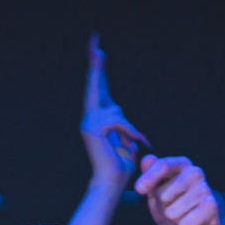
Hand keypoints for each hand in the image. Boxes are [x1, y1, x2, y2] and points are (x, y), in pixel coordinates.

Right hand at [80, 33, 148, 188]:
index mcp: (97, 118)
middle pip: (95, 85)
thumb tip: (117, 110)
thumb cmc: (120, 164)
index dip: (98, 69)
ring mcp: (89, 123)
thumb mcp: (125, 138)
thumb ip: (120, 122)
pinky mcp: (94, 129)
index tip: (97, 49)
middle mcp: (89, 118)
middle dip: (96, 63)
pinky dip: (130, 132)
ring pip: (116, 110)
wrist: (110, 183)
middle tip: (95, 41)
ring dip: (129, 128)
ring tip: (133, 143)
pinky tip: (135, 142)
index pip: (98, 88)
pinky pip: (119, 120)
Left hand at [135, 154, 221, 224]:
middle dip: (162, 208)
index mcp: (180, 165)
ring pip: (172, 213)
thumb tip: (147, 159)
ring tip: (182, 217)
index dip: (149, 178)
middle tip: (172, 209)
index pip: (163, 166)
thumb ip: (150, 176)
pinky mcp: (211, 207)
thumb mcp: (156, 192)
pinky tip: (192, 224)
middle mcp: (194, 173)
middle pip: (163, 194)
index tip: (138, 189)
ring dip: (173, 221)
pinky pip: (185, 224)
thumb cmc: (174, 207)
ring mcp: (204, 189)